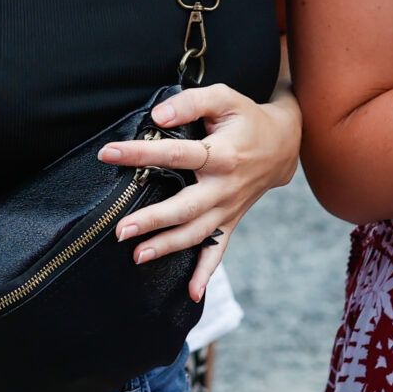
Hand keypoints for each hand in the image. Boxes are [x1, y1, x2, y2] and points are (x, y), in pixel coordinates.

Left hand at [97, 84, 299, 299]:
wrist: (284, 144)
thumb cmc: (245, 118)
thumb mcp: (224, 97)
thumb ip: (190, 103)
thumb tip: (157, 116)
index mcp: (222, 154)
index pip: (176, 154)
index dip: (141, 153)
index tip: (109, 153)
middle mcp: (225, 186)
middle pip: (186, 207)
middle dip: (152, 220)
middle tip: (121, 230)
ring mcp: (229, 208)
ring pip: (197, 233)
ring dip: (168, 246)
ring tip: (137, 255)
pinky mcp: (231, 220)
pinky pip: (218, 250)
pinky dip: (206, 273)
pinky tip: (192, 294)